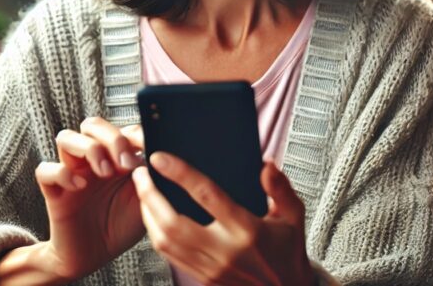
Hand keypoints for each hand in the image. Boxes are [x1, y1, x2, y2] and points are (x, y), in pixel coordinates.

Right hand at [33, 118, 146, 281]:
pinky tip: (79, 186)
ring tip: (104, 172)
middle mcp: (92, 160)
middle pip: (92, 125)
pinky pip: (45, 170)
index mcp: (117, 158)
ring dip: (87, 148)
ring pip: (65, 137)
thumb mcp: (145, 201)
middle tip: (125, 163)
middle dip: (111, 137)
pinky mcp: (54, 192)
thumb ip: (151, 178)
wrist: (95, 257)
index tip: (148, 149)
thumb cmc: (120, 226)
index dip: (135, 134)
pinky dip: (61, 173)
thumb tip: (163, 156)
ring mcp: (72, 173)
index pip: (122, 129)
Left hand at [131, 153, 314, 285]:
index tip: (160, 158)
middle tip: (139, 173)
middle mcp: (224, 250)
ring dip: (147, 214)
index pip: (206, 195)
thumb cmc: (288, 252)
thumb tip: (266, 165)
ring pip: (164, 241)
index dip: (179, 174)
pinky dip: (155, 233)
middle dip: (149, 195)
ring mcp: (210, 268)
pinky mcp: (202, 279)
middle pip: (172, 222)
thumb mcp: (293, 216)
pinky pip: (169, 255)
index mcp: (247, 230)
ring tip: (142, 191)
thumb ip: (280, 189)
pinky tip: (152, 217)